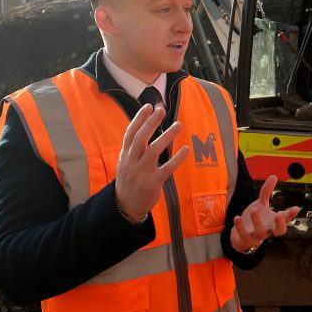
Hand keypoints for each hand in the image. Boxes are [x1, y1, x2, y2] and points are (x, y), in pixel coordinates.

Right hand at [114, 103, 189, 220]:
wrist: (126, 205)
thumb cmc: (129, 179)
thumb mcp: (126, 162)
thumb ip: (134, 147)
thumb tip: (146, 126)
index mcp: (125, 155)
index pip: (130, 133)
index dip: (138, 119)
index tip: (148, 106)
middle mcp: (132, 162)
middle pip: (140, 139)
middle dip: (151, 123)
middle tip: (162, 109)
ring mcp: (142, 172)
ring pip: (153, 151)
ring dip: (167, 136)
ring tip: (179, 125)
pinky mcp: (153, 183)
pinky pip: (167, 168)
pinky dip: (177, 158)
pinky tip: (186, 149)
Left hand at [230, 175, 300, 252]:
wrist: (241, 236)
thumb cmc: (255, 219)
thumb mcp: (261, 205)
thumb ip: (267, 192)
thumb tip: (274, 176)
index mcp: (273, 222)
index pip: (285, 220)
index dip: (290, 215)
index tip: (296, 208)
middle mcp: (268, 230)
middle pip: (278, 231)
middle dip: (280, 224)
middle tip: (279, 214)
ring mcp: (256, 235)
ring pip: (260, 232)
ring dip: (257, 221)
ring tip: (254, 209)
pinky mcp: (245, 238)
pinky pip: (243, 234)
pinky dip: (240, 226)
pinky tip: (237, 217)